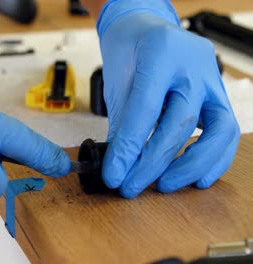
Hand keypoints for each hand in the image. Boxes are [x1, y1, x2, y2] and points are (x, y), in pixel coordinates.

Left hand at [97, 0, 239, 197]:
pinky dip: (214, 159)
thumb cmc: (129, 52)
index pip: (145, 109)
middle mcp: (193, 65)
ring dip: (190, 166)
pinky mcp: (221, 95)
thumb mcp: (118, 81)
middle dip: (153, 163)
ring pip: (218, 130)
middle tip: (131, 186)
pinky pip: (227, 131)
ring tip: (163, 186)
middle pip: (181, 122)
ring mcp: (213, 79)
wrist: (146, 28)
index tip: (114, 175)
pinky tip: (196, 179)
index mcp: (160, 53)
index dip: (129, 148)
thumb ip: (122, 122)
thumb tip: (118, 166)